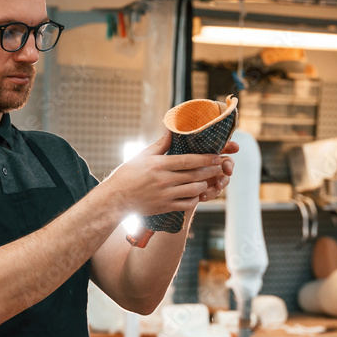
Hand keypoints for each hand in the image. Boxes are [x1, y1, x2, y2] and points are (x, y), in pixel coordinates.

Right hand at [105, 132, 233, 214]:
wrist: (116, 199)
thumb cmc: (128, 174)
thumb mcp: (142, 156)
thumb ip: (160, 144)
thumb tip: (171, 129)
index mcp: (159, 165)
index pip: (188, 160)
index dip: (205, 158)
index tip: (216, 155)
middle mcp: (164, 180)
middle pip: (194, 175)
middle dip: (210, 170)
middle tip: (221, 166)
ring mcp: (165, 195)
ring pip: (193, 190)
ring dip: (205, 185)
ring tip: (210, 179)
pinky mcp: (165, 207)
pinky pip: (186, 204)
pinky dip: (195, 199)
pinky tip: (198, 194)